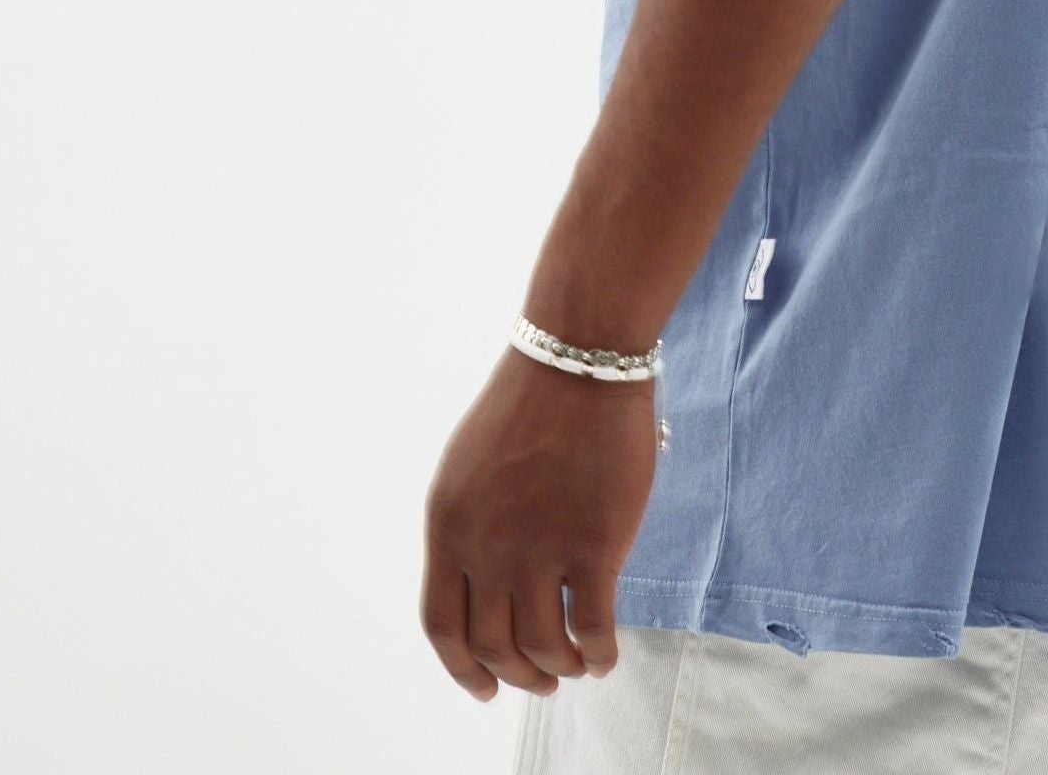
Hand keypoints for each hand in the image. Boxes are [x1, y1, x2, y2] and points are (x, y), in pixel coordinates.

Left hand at [421, 343, 658, 701]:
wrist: (579, 359)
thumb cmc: (531, 404)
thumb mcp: (469, 468)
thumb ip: (469, 530)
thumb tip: (487, 592)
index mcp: (449, 526)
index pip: (443, 626)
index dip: (463, 668)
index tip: (484, 687)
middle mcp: (486, 547)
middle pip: (494, 646)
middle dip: (517, 675)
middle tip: (539, 680)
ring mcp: (540, 549)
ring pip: (543, 648)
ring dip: (559, 669)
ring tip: (575, 667)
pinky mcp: (594, 546)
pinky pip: (594, 629)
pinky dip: (599, 654)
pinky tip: (605, 656)